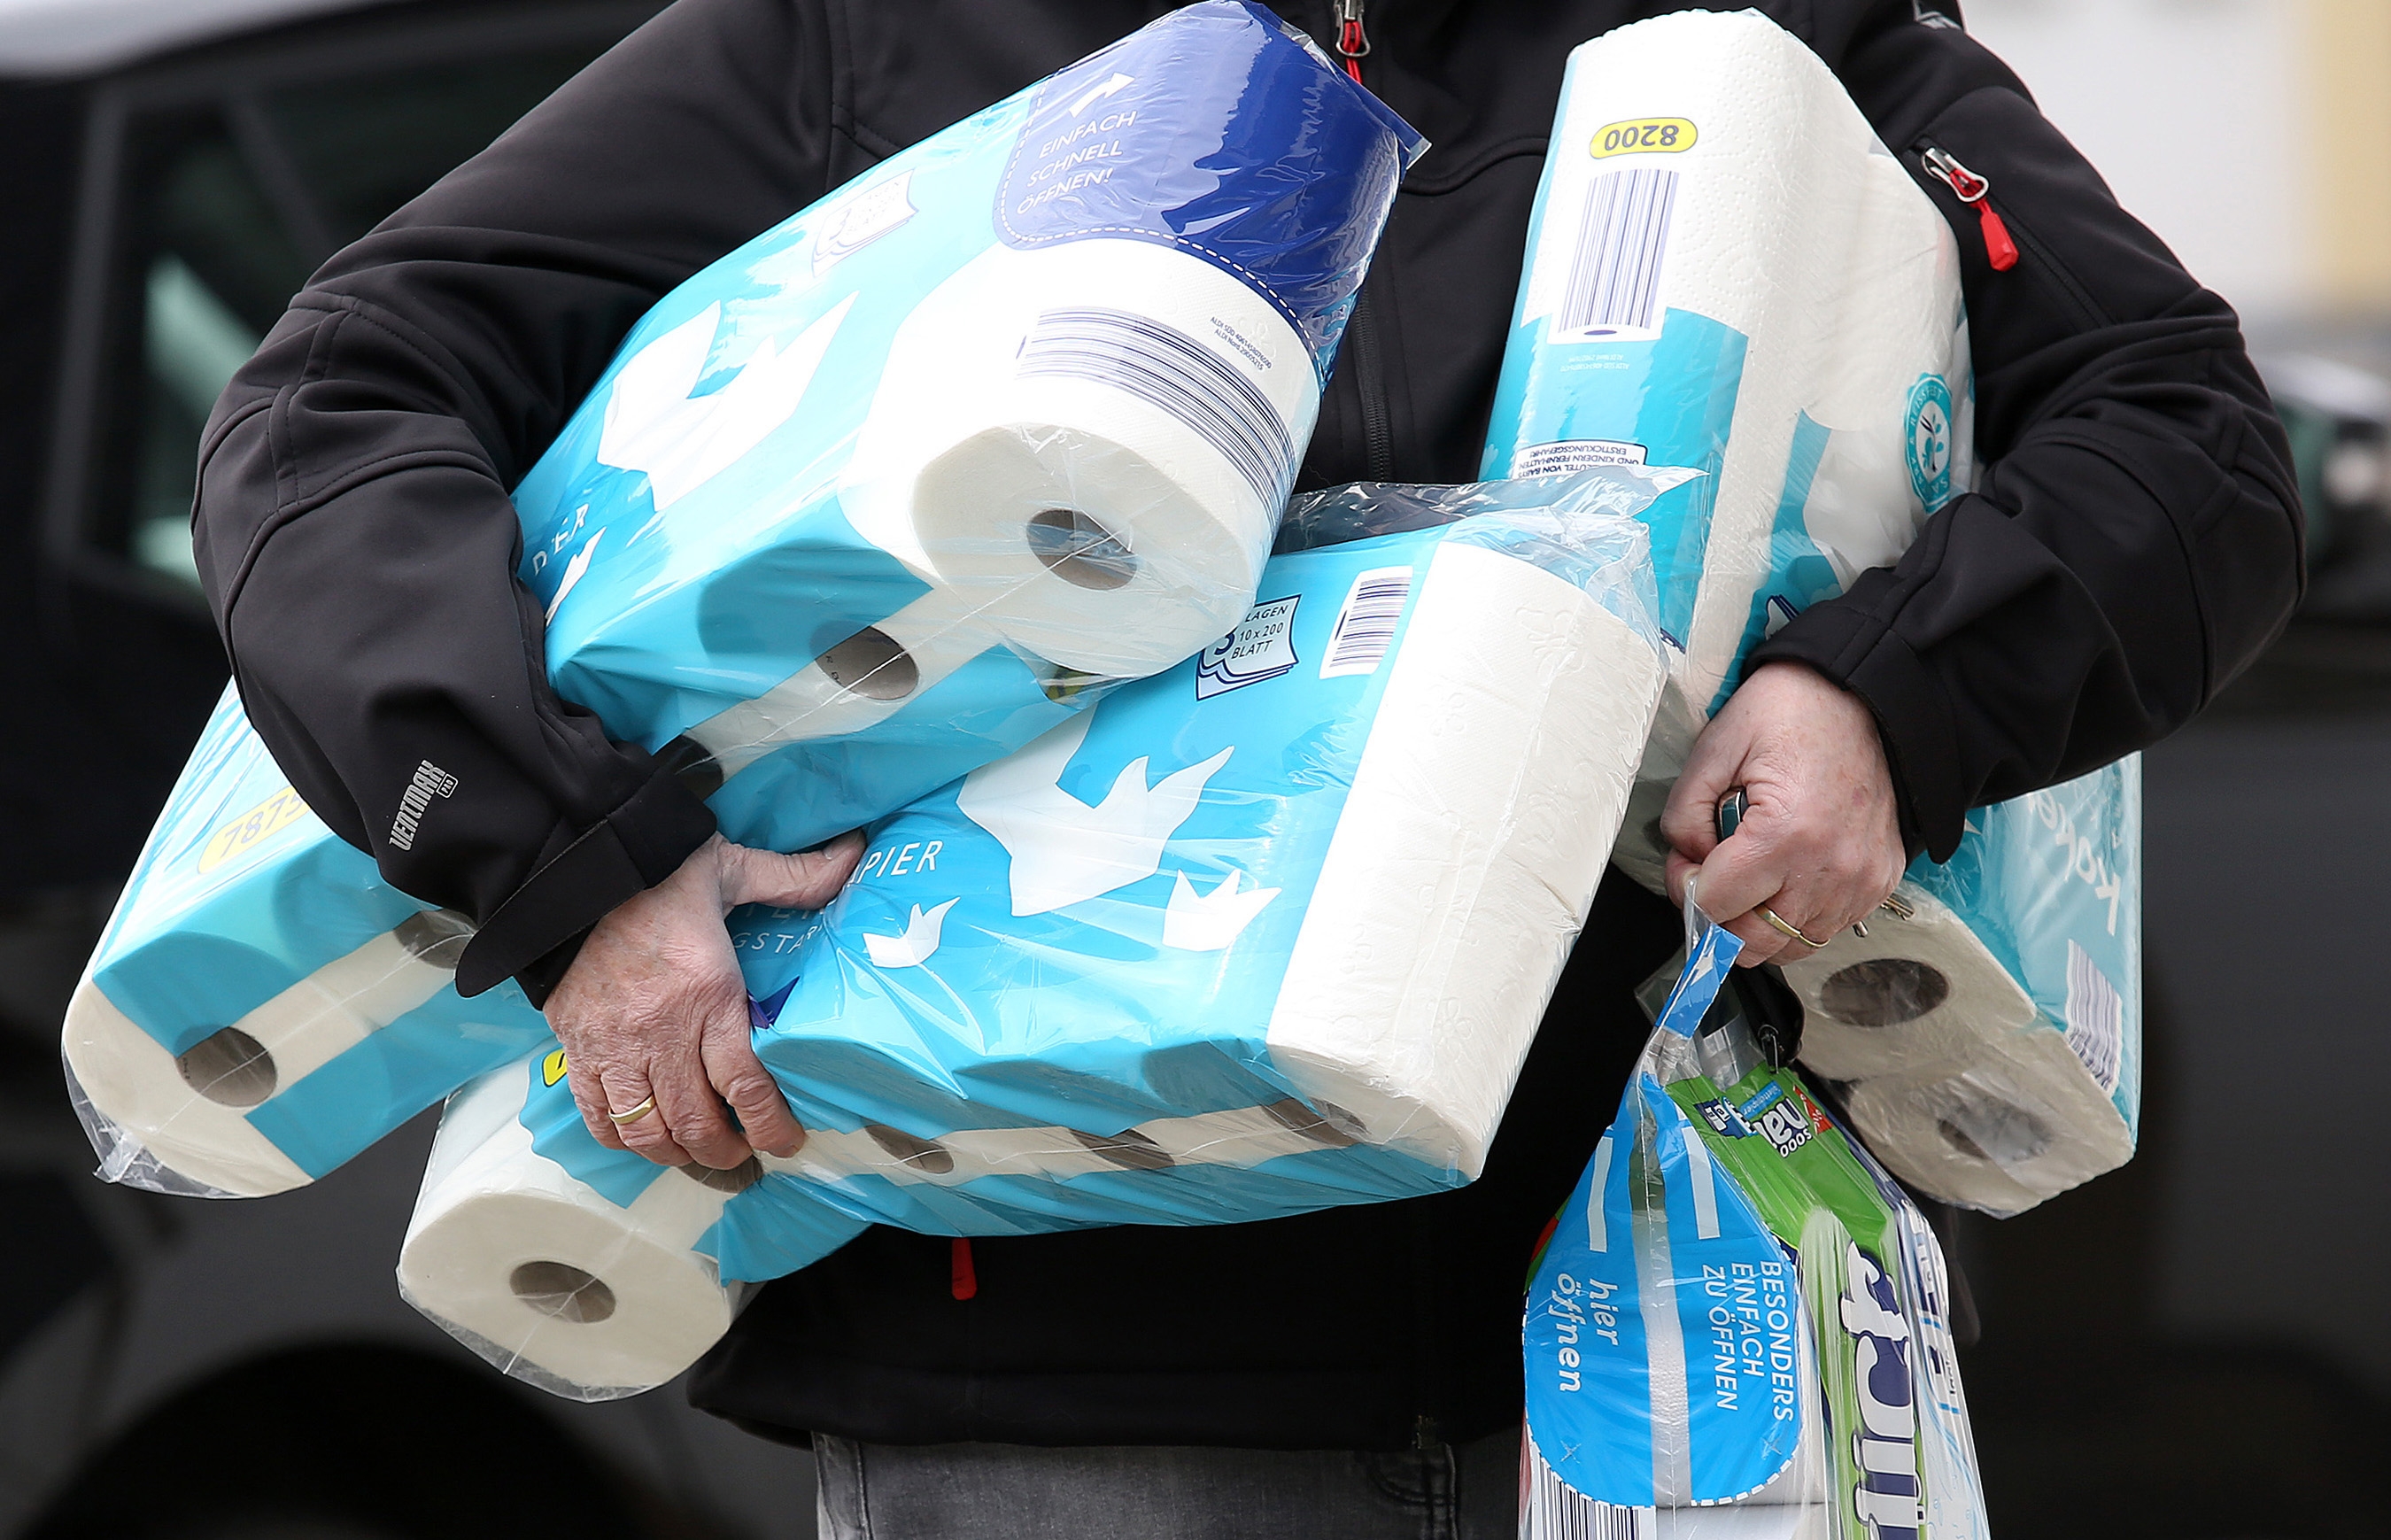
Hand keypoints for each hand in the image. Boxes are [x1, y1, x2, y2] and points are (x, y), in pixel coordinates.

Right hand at [544, 831, 863, 1167]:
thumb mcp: (732, 867)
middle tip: (745, 1153)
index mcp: (709, 994)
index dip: (771, 1126)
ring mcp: (614, 1045)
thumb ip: (793, 876)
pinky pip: (596, 1114)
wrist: (569, 867)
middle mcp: (661, 1032)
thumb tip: (853, 855)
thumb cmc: (655, 870)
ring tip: (698, 1153)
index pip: (746, 1085)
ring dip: (676, 1153)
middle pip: (696, 1121)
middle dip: (726, 1151)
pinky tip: (643, 1137)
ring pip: (645, 1130)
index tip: (787, 1141)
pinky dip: (621, 1138)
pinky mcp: (577, 1046)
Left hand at [1658, 662, 1904, 967]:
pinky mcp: (1879, 883)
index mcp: (1786, 835)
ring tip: (1748, 873)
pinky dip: (1793, 917)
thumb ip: (1684, 816)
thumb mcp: (1715, 748)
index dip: (1684, 887)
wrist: (1869, 695)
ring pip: (1787, 946)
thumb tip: (1687, 864)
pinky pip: (1823, 930)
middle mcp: (1830, 870)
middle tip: (1709, 874)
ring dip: (1754, 922)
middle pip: (1750, 942)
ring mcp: (1860, 882)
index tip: (1685, 860)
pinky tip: (1782, 876)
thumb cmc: (1792, 712)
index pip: (1715, 905)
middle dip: (1716, 916)